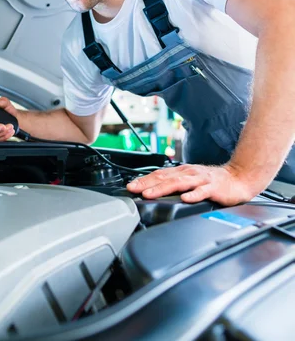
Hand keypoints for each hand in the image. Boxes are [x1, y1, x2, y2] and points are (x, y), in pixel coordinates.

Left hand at [126, 163, 254, 205]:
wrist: (238, 178)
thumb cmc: (213, 181)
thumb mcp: (192, 180)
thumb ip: (177, 184)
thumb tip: (157, 191)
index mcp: (183, 172)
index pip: (160, 174)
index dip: (144, 180)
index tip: (131, 186)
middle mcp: (190, 173)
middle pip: (165, 178)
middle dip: (148, 184)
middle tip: (134, 189)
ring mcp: (201, 180)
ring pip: (179, 183)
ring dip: (163, 188)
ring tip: (150, 194)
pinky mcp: (214, 188)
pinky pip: (202, 191)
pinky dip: (193, 195)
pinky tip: (186, 198)